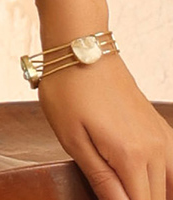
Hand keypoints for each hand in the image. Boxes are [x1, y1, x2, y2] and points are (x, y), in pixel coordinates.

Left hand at [38, 54, 172, 199]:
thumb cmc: (68, 88)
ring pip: (170, 184)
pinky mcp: (159, 125)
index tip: (111, 198)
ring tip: (131, 190)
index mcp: (131, 156)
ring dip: (156, 193)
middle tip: (113, 192)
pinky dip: (168, 179)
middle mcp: (154, 149)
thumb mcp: (72, 138)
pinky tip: (151, 181)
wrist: (81, 46)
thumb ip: (101, 179)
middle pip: (158, 198)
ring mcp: (160, 136)